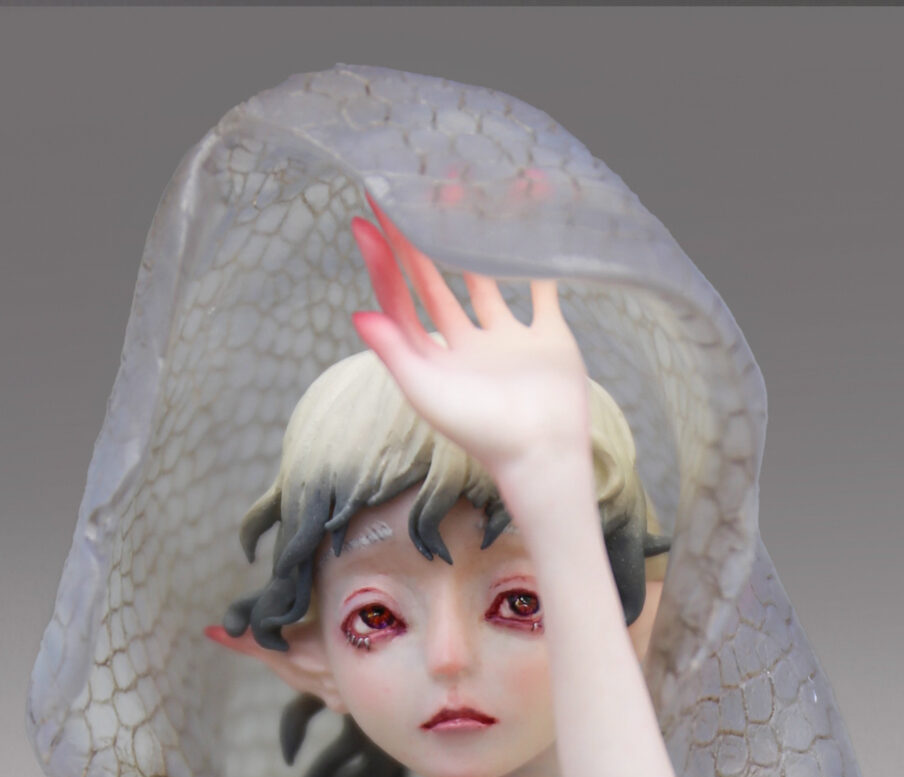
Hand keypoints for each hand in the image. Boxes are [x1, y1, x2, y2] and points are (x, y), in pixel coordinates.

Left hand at [350, 200, 590, 498]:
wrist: (544, 456)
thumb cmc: (482, 431)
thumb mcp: (427, 390)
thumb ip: (393, 349)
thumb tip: (357, 312)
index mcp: (434, 361)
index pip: (400, 301)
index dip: (381, 261)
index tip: (364, 219)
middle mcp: (467, 348)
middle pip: (436, 285)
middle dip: (417, 242)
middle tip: (402, 193)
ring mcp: (507, 342)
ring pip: (486, 282)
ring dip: (471, 245)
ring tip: (457, 198)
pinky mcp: (546, 339)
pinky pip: (541, 290)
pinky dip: (537, 262)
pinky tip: (528, 225)